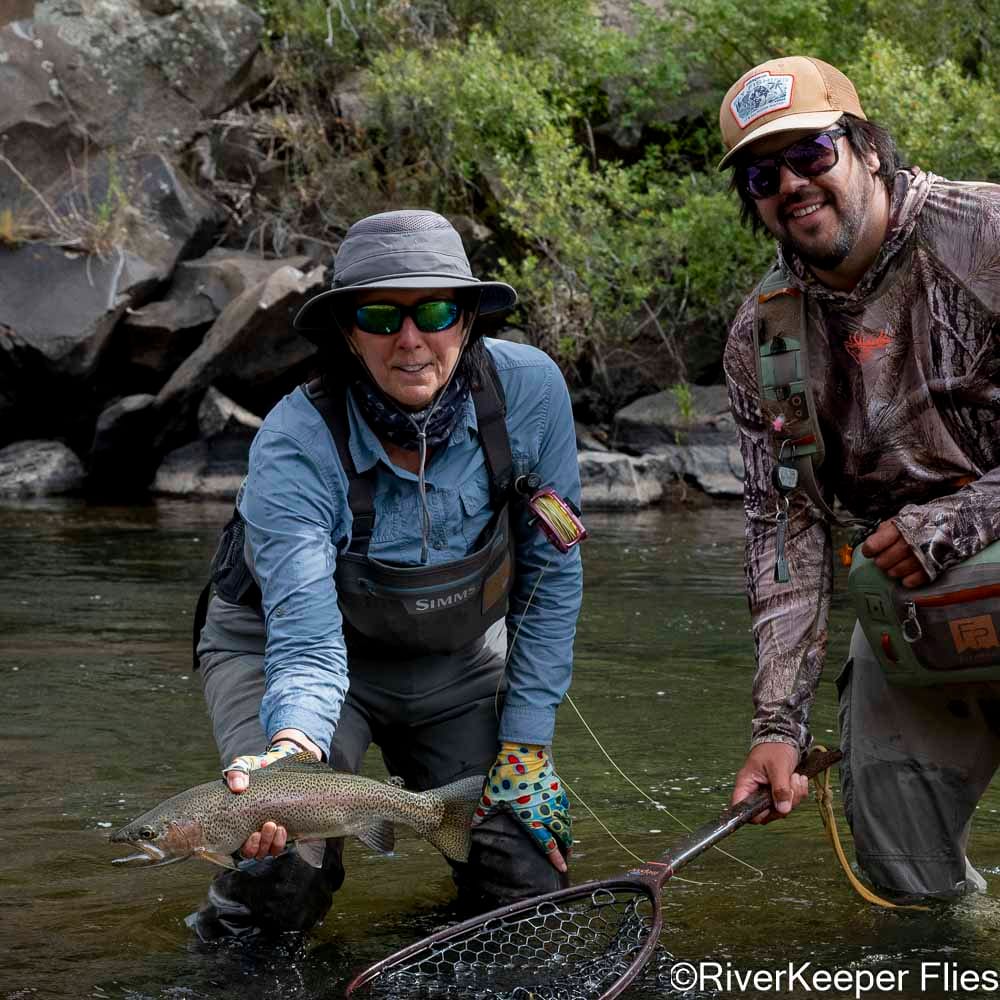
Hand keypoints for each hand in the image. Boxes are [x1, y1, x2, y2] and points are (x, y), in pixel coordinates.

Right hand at [222, 730, 321, 859]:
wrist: (277, 765)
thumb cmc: (255, 769)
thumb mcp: (244, 766)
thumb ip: (237, 772)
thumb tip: (238, 787)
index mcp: (236, 822)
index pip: (233, 846)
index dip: (244, 846)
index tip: (252, 834)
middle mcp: (248, 832)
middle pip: (251, 853)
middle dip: (259, 845)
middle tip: (267, 826)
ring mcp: (264, 833)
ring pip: (265, 852)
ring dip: (270, 843)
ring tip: (275, 826)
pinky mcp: (278, 831)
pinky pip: (277, 847)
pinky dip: (279, 842)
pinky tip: (282, 829)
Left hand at [474, 743, 570, 872]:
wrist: (523, 753)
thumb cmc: (506, 776)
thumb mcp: (491, 797)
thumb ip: (483, 813)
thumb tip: (472, 825)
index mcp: (531, 818)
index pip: (547, 843)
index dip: (556, 857)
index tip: (563, 868)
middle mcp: (546, 812)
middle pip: (561, 833)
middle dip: (566, 846)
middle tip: (567, 854)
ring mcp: (554, 799)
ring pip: (566, 820)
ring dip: (567, 830)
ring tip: (568, 838)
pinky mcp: (557, 787)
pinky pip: (565, 805)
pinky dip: (566, 814)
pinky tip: (564, 815)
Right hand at [731, 742, 807, 824]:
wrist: (785, 737)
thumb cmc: (775, 748)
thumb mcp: (778, 766)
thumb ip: (780, 788)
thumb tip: (783, 809)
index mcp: (747, 784)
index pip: (742, 808)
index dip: (756, 814)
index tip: (773, 807)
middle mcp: (755, 791)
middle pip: (766, 812)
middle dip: (784, 803)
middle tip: (792, 787)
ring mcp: (768, 793)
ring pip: (781, 808)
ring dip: (795, 796)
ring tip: (797, 777)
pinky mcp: (780, 792)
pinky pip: (790, 802)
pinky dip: (799, 792)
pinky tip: (799, 779)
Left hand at [861, 521, 929, 587]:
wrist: (949, 523)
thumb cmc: (918, 523)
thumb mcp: (899, 521)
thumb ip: (883, 532)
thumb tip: (870, 546)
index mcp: (899, 528)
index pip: (874, 545)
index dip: (869, 550)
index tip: (869, 552)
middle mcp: (910, 541)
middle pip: (884, 561)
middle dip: (882, 562)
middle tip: (884, 561)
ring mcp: (922, 554)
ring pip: (898, 571)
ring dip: (893, 571)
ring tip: (895, 567)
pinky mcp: (934, 566)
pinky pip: (915, 579)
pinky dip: (909, 580)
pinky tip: (906, 577)